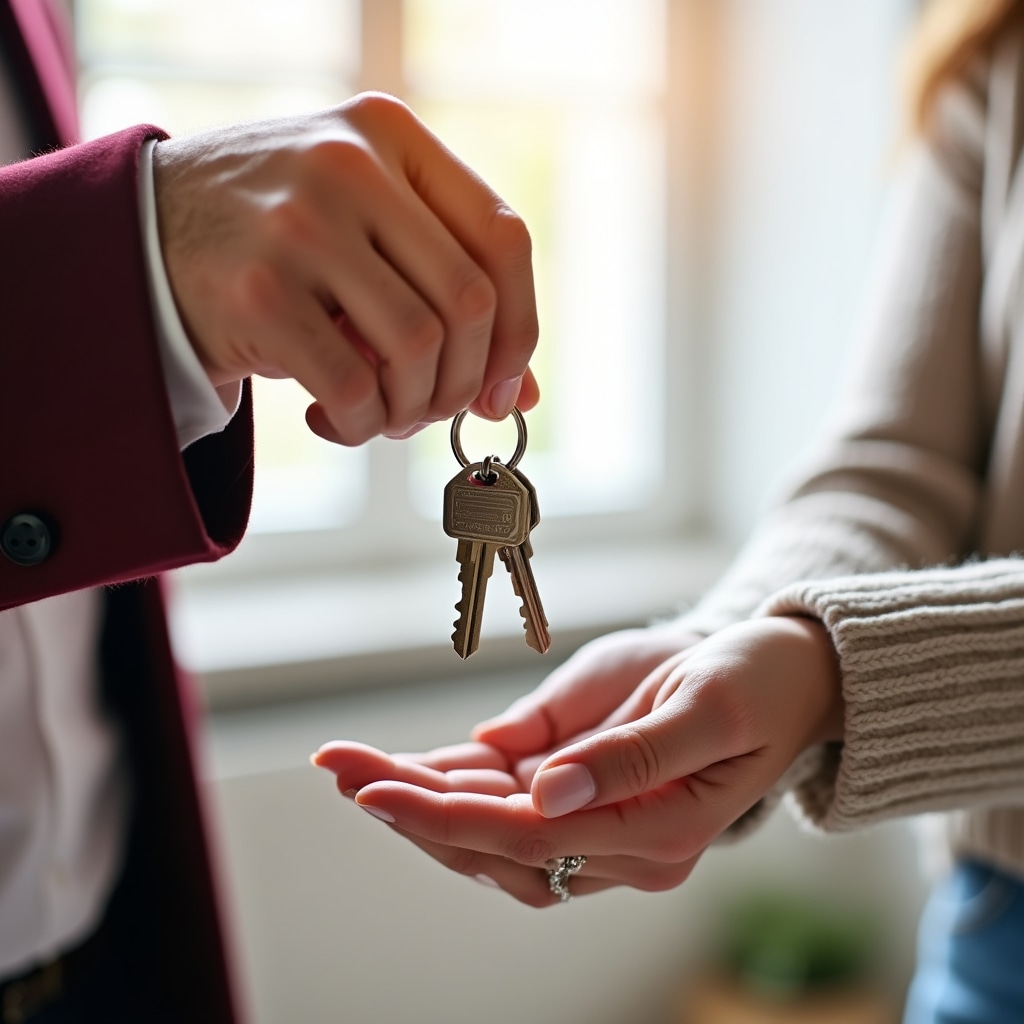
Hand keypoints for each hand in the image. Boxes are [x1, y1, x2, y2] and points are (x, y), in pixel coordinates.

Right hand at [153, 92, 539, 444]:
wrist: (147, 231)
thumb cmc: (281, 240)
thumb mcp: (367, 232)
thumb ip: (445, 290)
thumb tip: (521, 394)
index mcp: (390, 137)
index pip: (502, 238)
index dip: (518, 329)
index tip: (500, 389)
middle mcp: (349, 166)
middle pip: (468, 301)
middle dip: (462, 382)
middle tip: (431, 411)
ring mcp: (301, 224)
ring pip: (416, 346)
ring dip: (410, 408)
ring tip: (381, 415)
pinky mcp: (259, 290)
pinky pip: (353, 384)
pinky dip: (360, 424)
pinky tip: (335, 417)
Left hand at [314, 618, 843, 906]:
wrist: (780, 675)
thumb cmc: (752, 680)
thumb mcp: (705, 704)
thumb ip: (632, 757)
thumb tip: (544, 794)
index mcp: (659, 834)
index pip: (531, 838)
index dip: (447, 817)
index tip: (372, 791)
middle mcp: (623, 849)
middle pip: (498, 843)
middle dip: (412, 806)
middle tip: (338, 766)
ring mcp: (602, 828)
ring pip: (493, 833)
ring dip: (420, 801)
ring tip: (350, 765)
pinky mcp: (587, 798)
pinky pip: (509, 806)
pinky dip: (452, 789)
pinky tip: (401, 769)